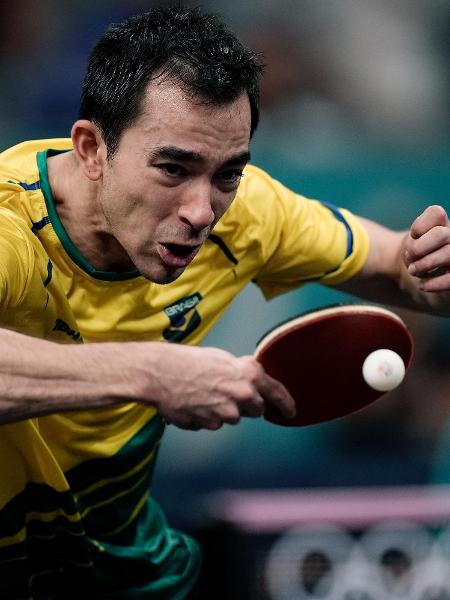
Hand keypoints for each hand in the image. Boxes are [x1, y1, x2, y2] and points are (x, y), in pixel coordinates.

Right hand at [140, 344, 295, 430]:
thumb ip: (241, 372)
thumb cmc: (188, 360)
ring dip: (223, 409)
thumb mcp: (222, 358)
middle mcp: (243, 396)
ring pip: (233, 417)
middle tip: (228, 392)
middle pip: (256, 409)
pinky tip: (193, 402)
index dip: (286, 404)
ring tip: (202, 392)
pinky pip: (213, 423)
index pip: (277, 393)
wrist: (159, 373)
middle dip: (247, 404)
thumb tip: (251, 382)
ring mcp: (227, 414)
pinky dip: (206, 416)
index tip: (291, 411)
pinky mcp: (210, 425)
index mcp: (249, 375)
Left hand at [404, 205, 449, 291]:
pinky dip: (435, 283)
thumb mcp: (412, 243)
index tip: (414, 236)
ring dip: (424, 264)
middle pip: (441, 234)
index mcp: (444, 224)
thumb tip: (420, 236)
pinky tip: (423, 285)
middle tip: (409, 257)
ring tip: (413, 271)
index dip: (419, 226)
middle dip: (418, 248)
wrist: (422, 276)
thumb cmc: (417, 254)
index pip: (436, 213)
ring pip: (448, 254)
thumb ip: (418, 233)